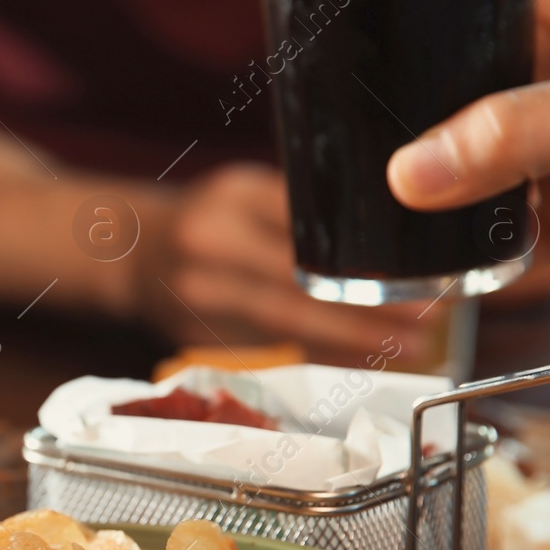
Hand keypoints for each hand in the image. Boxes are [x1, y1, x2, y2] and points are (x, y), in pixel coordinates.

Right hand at [150, 164, 431, 362]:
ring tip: (402, 346)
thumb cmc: (204, 216)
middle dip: (365, 308)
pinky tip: (354, 359)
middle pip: (298, 285)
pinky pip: (267, 348)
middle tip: (421, 322)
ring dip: (348, 338)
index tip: (414, 278)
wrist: (128, 251)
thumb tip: (380, 234)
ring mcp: (199, 296)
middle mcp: (210, 246)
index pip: (307, 234)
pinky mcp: (196, 334)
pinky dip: (315, 353)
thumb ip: (297, 210)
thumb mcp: (245, 190)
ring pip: (285, 324)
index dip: (362, 262)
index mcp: (231, 200)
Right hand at [387, 0, 549, 318]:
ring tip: (403, 220)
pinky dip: (467, 252)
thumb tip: (411, 170)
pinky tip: (455, 260)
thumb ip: (513, 134)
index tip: (362, 95)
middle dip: (413, 142)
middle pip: (450, 106)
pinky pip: (491, 233)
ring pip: (463, 174)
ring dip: (436, 204)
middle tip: (377, 172)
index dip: (413, 52)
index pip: (463, 20)